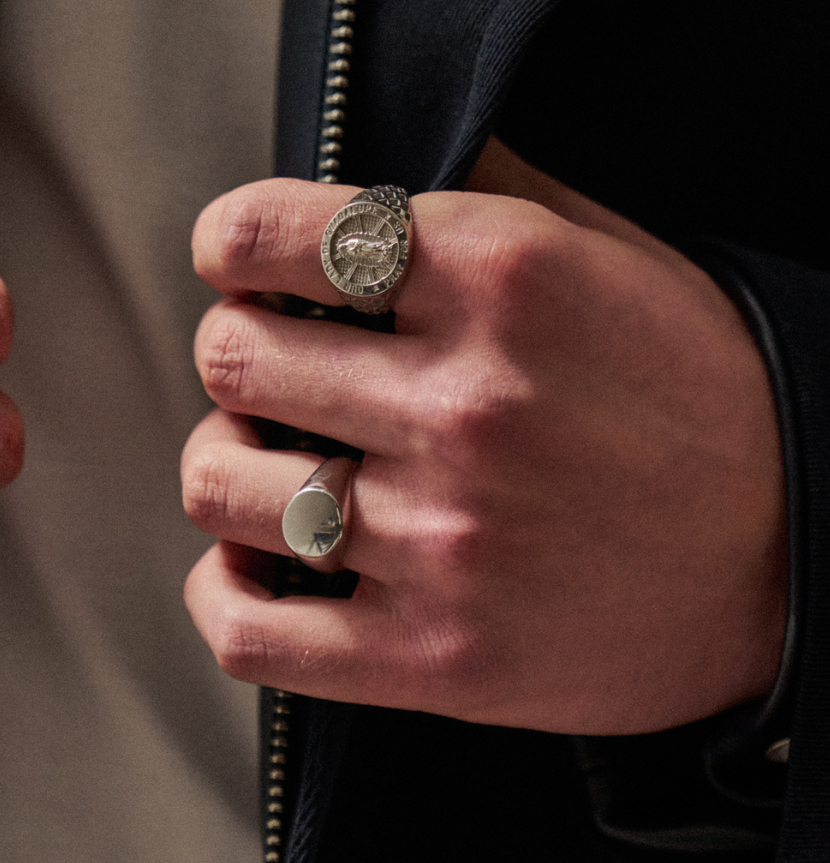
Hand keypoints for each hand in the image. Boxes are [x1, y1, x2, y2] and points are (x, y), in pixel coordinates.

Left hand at [181, 139, 786, 734]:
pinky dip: (221, 597)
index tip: (245, 268)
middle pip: (229, 356)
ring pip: (216, 484)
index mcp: (501, 282)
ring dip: (229, 466)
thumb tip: (372, 165)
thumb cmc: (698, 399)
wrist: (798, 560)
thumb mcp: (613, 257)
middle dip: (238, 354)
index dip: (233, 247)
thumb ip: (489, 196)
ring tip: (276, 464)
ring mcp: (445, 539)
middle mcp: (466, 406)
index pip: (268, 236)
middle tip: (275, 373)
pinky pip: (249, 633)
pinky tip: (252, 569)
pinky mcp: (435, 656)